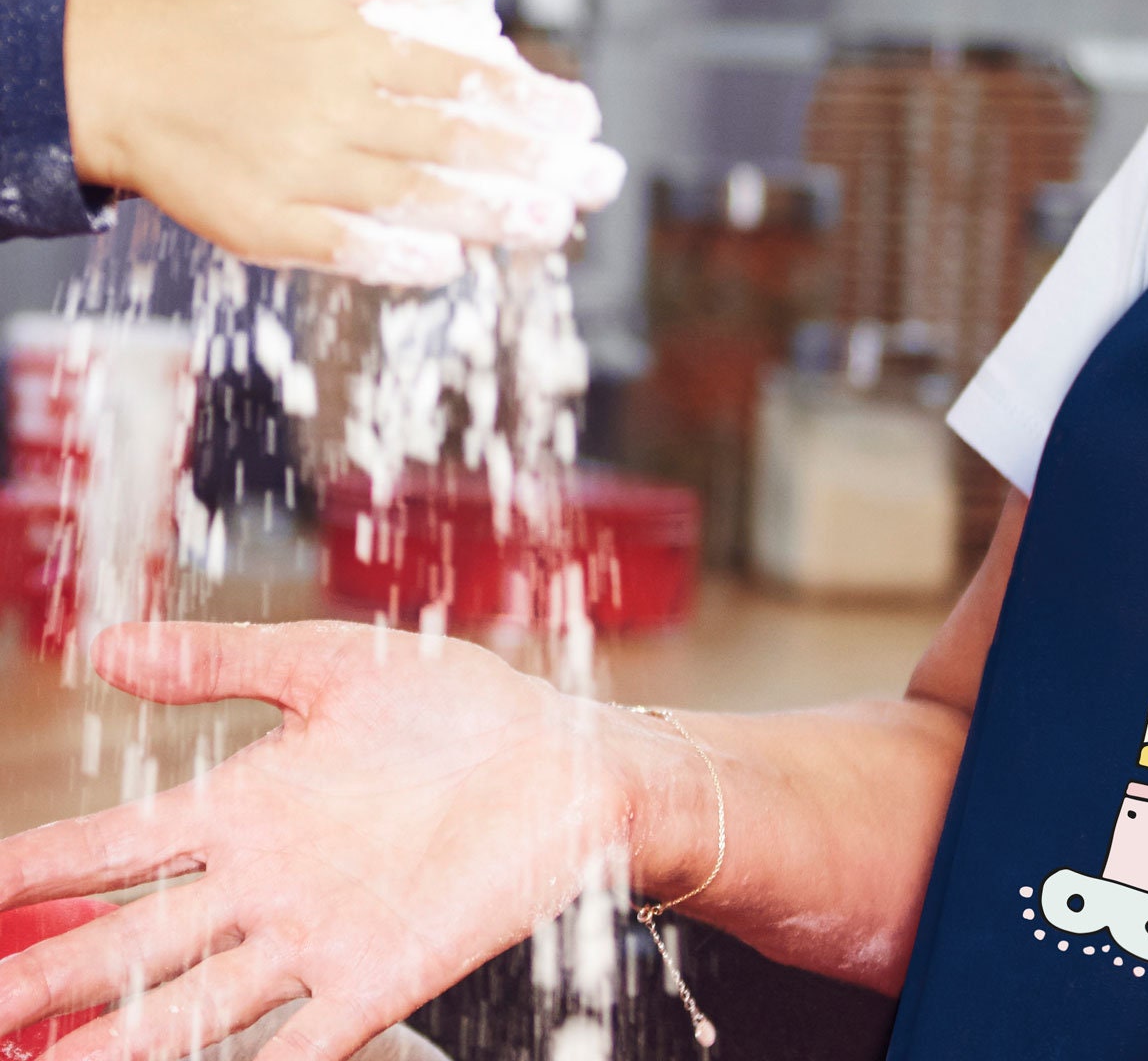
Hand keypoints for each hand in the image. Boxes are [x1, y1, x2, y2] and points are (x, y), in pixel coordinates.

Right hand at [0, 622, 628, 1060]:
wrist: (578, 761)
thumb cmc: (465, 709)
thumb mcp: (336, 668)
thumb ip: (224, 662)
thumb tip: (104, 643)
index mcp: (242, 808)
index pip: (107, 850)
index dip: (27, 873)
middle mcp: (263, 886)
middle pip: (121, 946)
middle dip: (38, 984)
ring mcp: (316, 938)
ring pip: (184, 1009)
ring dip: (110, 1049)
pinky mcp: (384, 975)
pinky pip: (302, 1047)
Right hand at [63, 0, 612, 275]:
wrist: (113, 78)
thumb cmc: (225, 30)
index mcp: (353, 47)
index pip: (461, 76)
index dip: (530, 99)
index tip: (588, 118)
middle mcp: (332, 105)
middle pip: (448, 137)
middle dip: (529, 161)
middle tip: (597, 181)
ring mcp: (297, 166)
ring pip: (406, 191)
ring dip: (483, 210)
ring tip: (550, 224)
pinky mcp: (258, 218)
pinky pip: (334, 242)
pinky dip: (389, 254)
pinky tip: (445, 264)